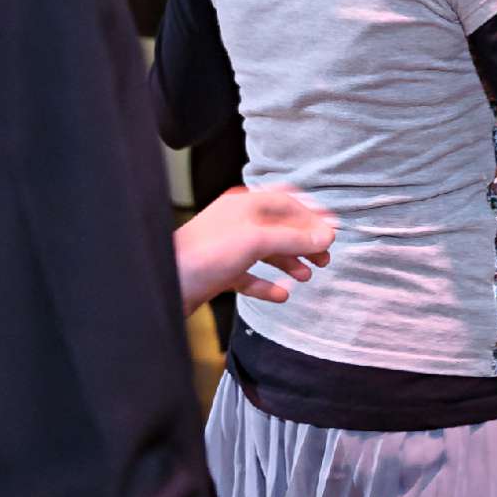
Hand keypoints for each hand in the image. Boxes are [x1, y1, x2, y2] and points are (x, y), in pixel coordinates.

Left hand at [172, 186, 334, 312]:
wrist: (165, 285)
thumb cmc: (204, 255)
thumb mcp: (256, 241)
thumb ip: (294, 238)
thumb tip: (326, 236)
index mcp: (244, 206)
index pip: (287, 202)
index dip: (311, 215)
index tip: (331, 230)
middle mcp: (237, 223)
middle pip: (280, 228)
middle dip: (304, 242)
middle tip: (324, 258)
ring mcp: (228, 248)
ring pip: (267, 252)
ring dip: (290, 263)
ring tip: (306, 276)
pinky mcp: (220, 271)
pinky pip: (251, 276)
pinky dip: (268, 285)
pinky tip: (281, 295)